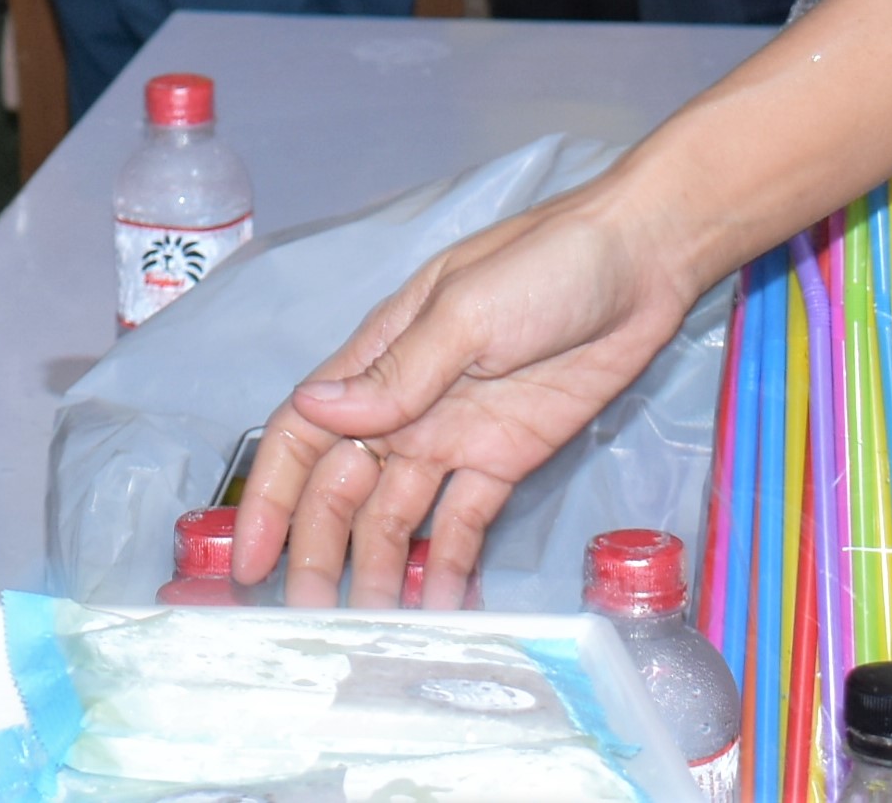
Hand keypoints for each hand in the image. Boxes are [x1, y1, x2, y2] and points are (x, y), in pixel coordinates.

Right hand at [232, 177, 701, 608]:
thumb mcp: (466, 312)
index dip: (270, 497)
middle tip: (313, 623)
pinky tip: (439, 611)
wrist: (642, 261)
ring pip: (396, 517)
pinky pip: (464, 523)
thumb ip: (396, 375)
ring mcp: (455, 436)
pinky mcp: (507, 459)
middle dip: (319, 555)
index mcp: (378, 358)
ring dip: (378, 571)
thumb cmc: (544, 265)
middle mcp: (405, 406)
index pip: (302, 435)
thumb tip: (314, 410)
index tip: (249, 560)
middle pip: (342, 491)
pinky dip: (448, 567)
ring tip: (372, 631)